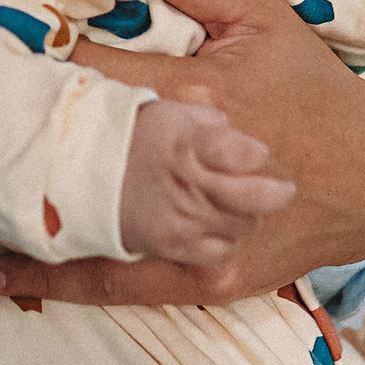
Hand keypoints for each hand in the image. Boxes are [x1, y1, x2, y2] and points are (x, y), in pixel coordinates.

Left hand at [0, 0, 364, 307]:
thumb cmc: (309, 86)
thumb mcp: (260, 11)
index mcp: (204, 89)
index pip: (96, 69)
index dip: (33, 60)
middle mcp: (197, 164)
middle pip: (83, 148)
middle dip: (12, 133)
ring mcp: (200, 230)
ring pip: (91, 221)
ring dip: (21, 205)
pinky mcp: (203, 278)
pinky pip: (117, 283)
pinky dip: (55, 279)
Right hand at [117, 101, 295, 261]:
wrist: (82, 174)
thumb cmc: (132, 138)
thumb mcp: (170, 112)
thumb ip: (209, 121)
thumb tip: (234, 130)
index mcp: (189, 143)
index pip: (241, 154)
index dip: (257, 156)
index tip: (260, 155)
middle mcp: (189, 183)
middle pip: (253, 198)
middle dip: (273, 193)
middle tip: (282, 189)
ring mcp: (182, 218)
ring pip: (242, 226)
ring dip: (248, 216)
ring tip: (241, 205)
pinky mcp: (174, 245)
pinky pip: (220, 252)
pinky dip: (226, 240)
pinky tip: (218, 226)